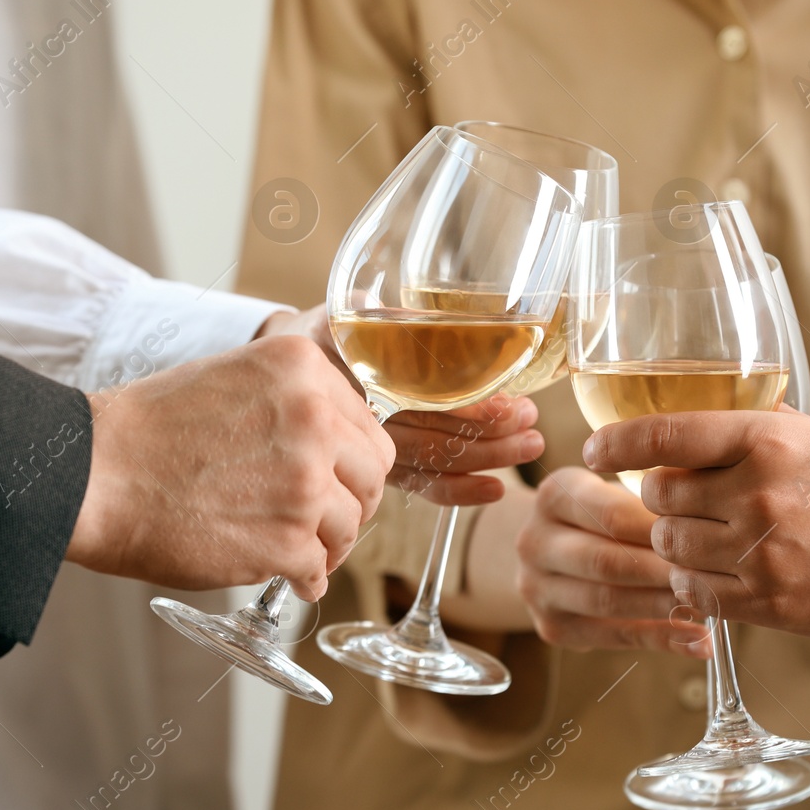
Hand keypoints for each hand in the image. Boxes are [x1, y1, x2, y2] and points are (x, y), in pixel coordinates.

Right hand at [67, 335, 394, 599]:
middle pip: (372, 476)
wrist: (94, 474)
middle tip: (324, 519)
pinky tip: (283, 574)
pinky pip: (319, 568)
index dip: (352, 462)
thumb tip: (338, 444)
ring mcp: (305, 482)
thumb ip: (294, 401)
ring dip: (327, 544)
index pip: (369, 427)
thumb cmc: (149, 430)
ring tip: (296, 549)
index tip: (336, 479)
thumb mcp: (234, 378)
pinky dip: (304, 578)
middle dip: (352, 502)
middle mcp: (314, 418)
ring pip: (351, 526)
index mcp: (302, 368)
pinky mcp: (287, 540)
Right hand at [259, 305, 543, 504]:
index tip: (507, 404)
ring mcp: (370, 450)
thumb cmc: (320, 338)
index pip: (420, 399)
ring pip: (433, 462)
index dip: (466, 408)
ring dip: (485, 460)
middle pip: (432, 435)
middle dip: (489, 434)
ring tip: (529, 446)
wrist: (278, 376)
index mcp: (356, 379)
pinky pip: (420, 486)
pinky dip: (458, 492)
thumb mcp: (345, 316)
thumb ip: (383, 319)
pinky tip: (494, 490)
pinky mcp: (379, 468)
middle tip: (531, 424)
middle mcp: (362, 422)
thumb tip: (424, 319)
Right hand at [514, 467, 709, 657]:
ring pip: (607, 601)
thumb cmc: (600, 516)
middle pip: (606, 561)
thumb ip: (648, 504)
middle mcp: (534, 542)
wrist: (550, 549)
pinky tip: (698, 640)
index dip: (660, 529)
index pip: (611, 514)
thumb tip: (705, 525)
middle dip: (663, 571)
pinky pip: (613, 637)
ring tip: (709, 607)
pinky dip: (660, 639)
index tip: (705, 537)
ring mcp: (537, 588)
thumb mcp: (613, 492)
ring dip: (663, 606)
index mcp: (553, 496)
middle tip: (711, 577)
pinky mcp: (551, 626)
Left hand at [582, 410, 809, 641]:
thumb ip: (764, 433)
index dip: (615, 443)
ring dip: (674, 544)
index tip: (593, 450)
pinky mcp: (773, 604)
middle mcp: (757, 493)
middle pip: (657, 497)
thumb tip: (711, 425)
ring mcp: (762, 553)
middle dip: (658, 499)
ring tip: (702, 541)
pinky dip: (693, 587)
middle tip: (675, 503)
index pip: (662, 435)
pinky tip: (714, 578)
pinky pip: (698, 595)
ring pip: (670, 548)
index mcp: (768, 440)